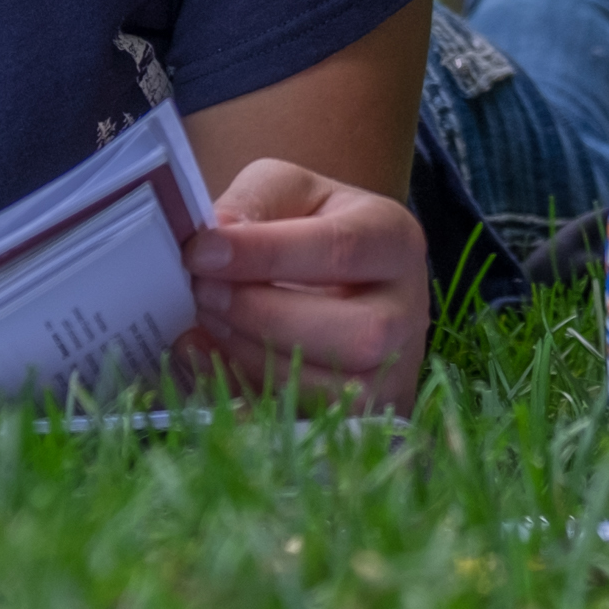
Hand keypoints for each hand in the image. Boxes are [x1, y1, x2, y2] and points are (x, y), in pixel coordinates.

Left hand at [177, 158, 432, 409]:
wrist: (329, 275)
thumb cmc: (304, 226)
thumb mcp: (284, 190)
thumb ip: (252, 203)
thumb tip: (214, 240)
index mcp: (394, 239)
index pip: (341, 249)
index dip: (266, 254)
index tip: (200, 253)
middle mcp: (407, 311)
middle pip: (357, 332)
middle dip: (264, 315)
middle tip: (202, 292)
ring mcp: (392, 372)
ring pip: (334, 385)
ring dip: (252, 355)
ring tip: (204, 319)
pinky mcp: (361, 415)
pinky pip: (305, 419)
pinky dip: (245, 393)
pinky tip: (205, 359)